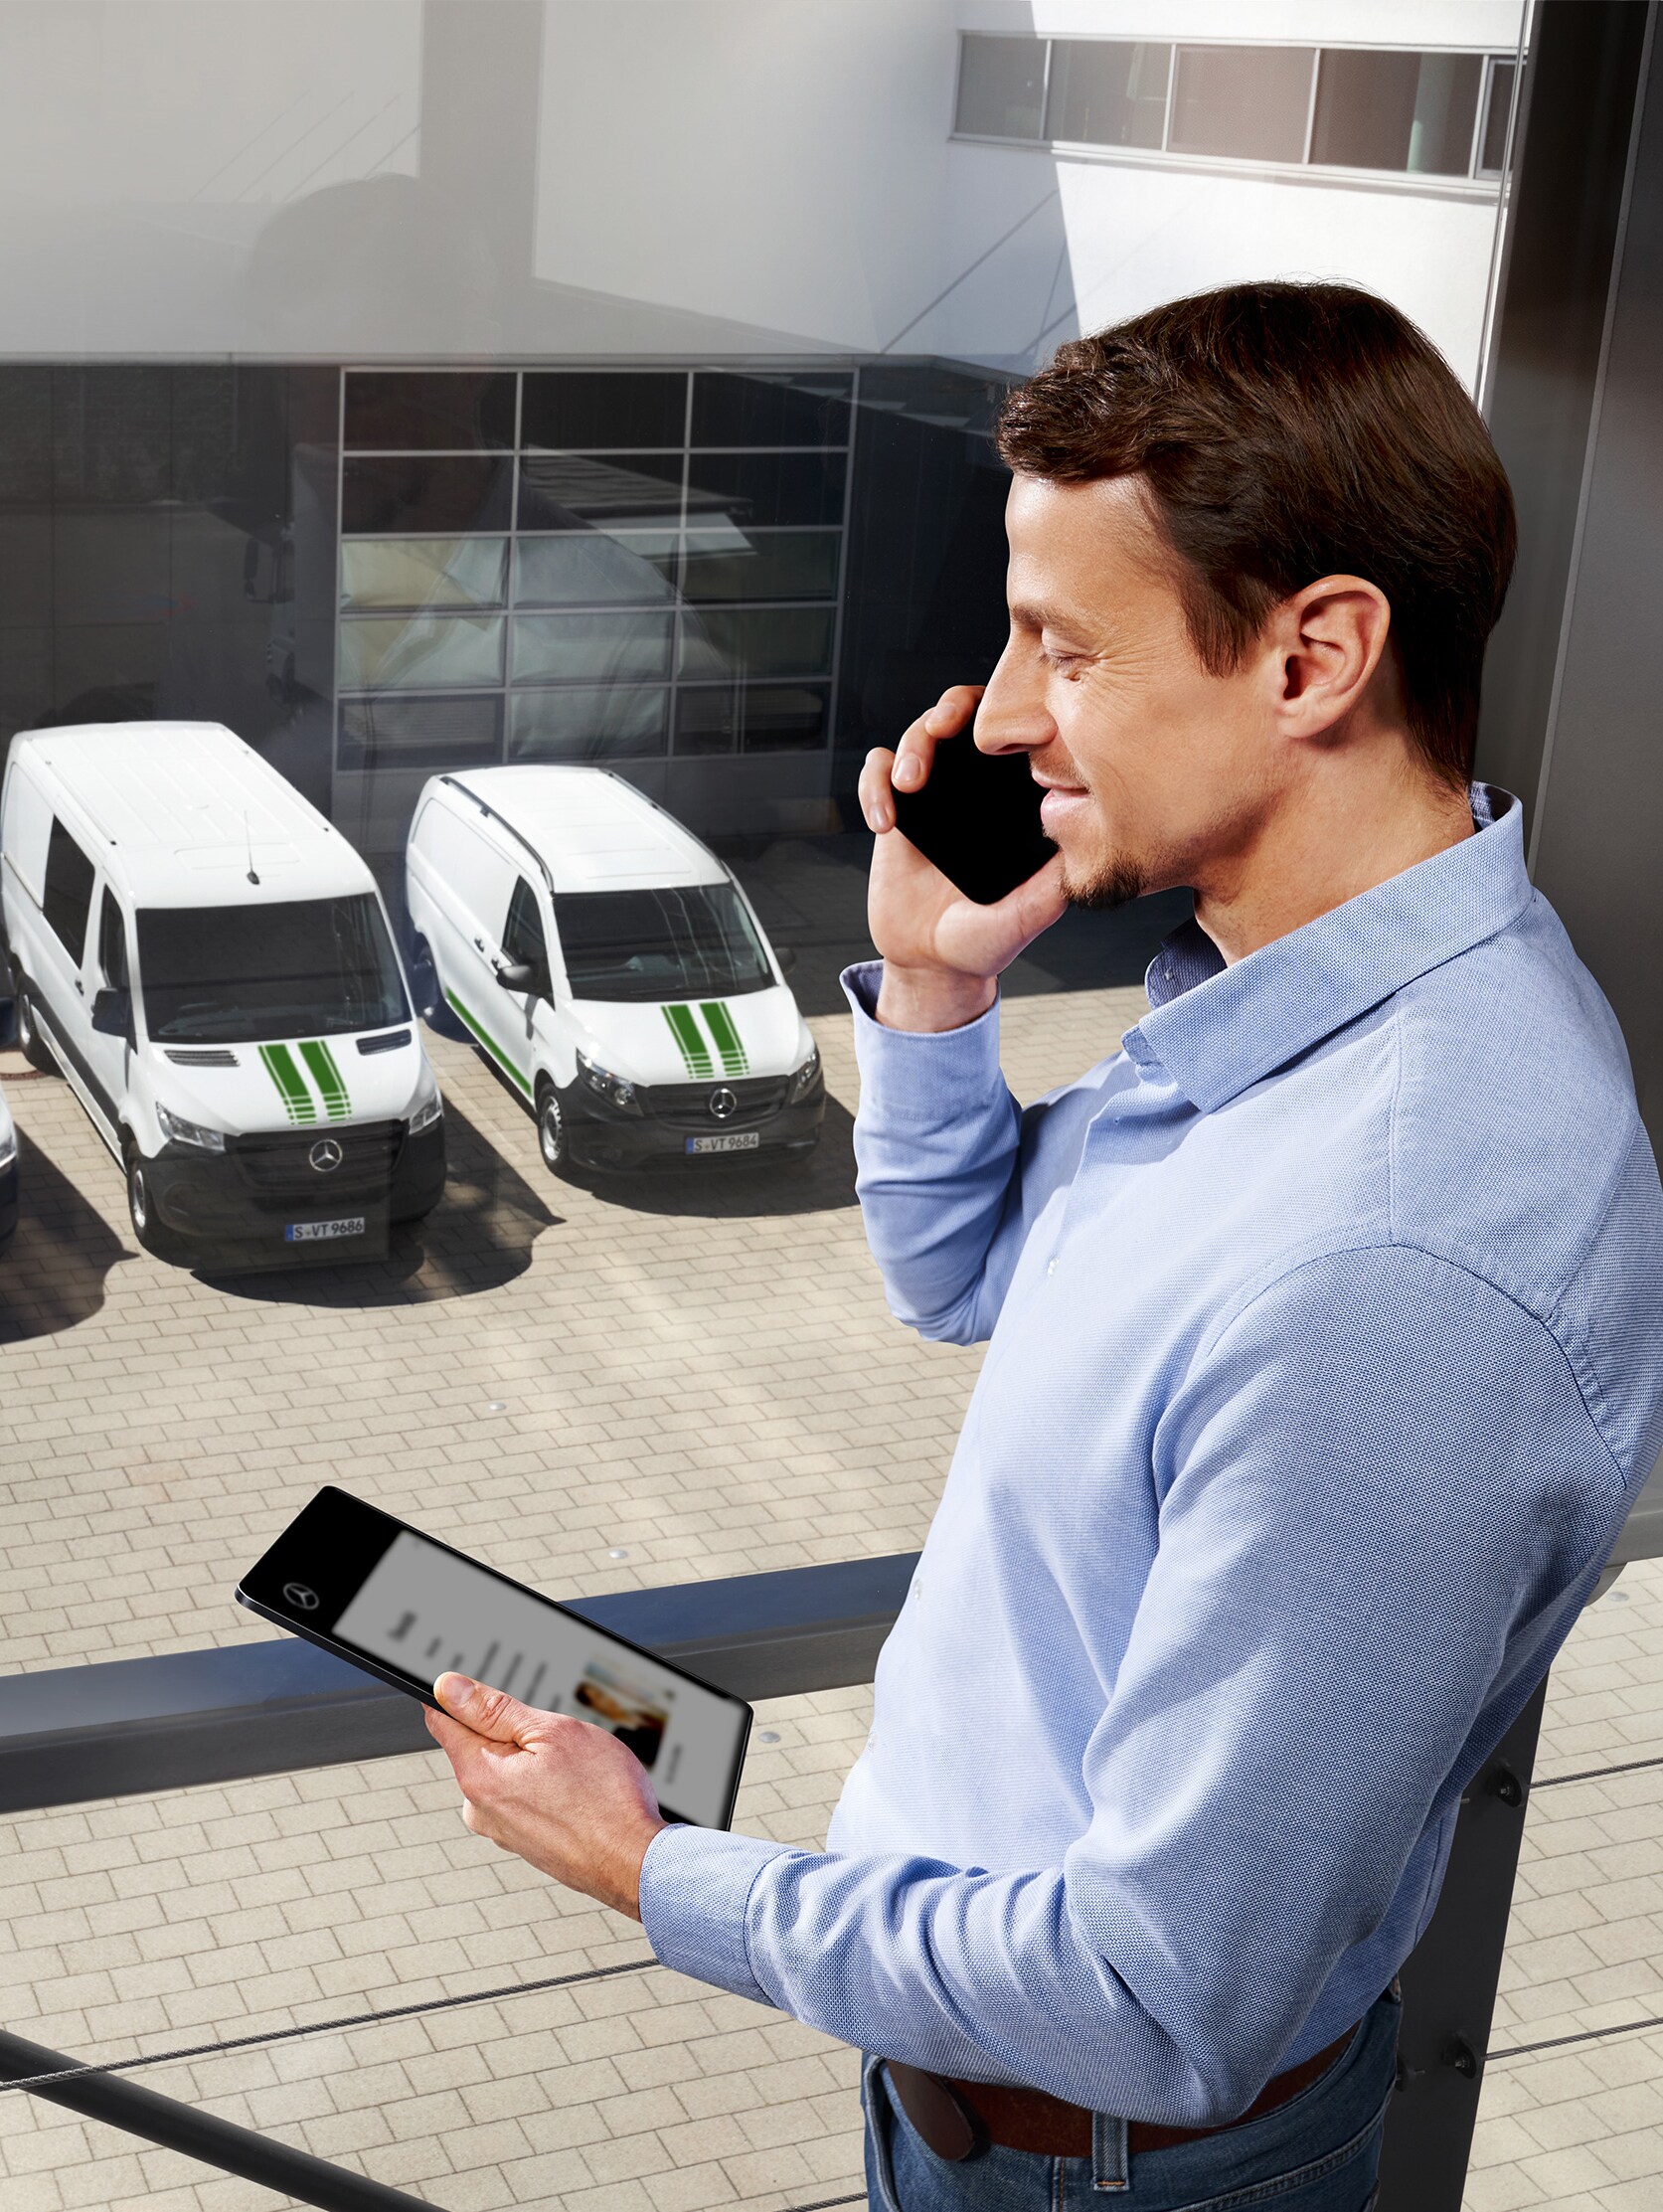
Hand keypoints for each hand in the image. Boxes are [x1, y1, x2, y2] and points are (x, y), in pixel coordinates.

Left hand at [425, 1674, 665, 1918]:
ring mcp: (503, 1830)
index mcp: (479, 1776)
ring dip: (533, 1760)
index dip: (460, 1696)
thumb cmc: (604, 1801)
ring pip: (507, 1770)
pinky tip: (576, 1791)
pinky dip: (546, 1786)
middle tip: (554, 1734)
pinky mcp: (525, 1842)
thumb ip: (494, 1709)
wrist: (635, 1863)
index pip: (443, 1721)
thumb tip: (447, 1688)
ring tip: (574, 1769)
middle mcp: (480, 1809)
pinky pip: (525, 1797)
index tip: (484, 1689)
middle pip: (479, 1744)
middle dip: (511, 1730)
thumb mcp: (552, 1733)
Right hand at [859, 685, 1065, 1032]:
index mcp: (1014, 803)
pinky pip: (878, 773)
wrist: (931, 965)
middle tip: (946, 725)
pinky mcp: (898, 812)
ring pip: (919, 735)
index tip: (1013, 730)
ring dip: (913, 745)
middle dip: (955, 708)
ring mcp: (935, 796)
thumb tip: (1078, 849)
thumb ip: (1047, 891)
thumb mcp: (1023, 920)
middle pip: (966, 717)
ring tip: (911, 784)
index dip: (1015, 715)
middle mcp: (976, 790)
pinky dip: (875, 785)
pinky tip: (884, 821)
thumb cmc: (983, 942)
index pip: (1019, 737)